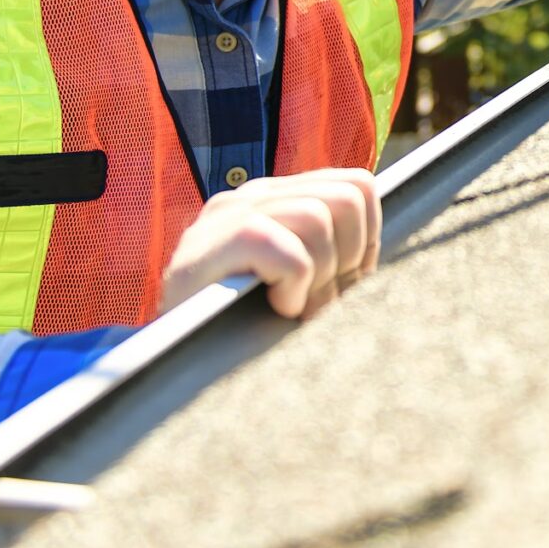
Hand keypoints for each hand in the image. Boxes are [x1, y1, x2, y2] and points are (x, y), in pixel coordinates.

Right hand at [156, 167, 382, 319]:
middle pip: (347, 197)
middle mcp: (253, 194)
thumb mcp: (299, 285)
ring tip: (295, 309)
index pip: (356, 186)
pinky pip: (286, 252)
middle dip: (349, 258)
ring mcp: (228, 213)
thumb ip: (334, 259)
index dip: (367, 239)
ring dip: (319, 278)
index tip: (345, 282)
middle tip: (318, 300)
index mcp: (279, 198)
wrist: (169, 361)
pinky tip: (276, 308)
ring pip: (318, 217)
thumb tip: (380, 260)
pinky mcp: (212, 242)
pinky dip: (293, 288)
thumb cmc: (243, 327)